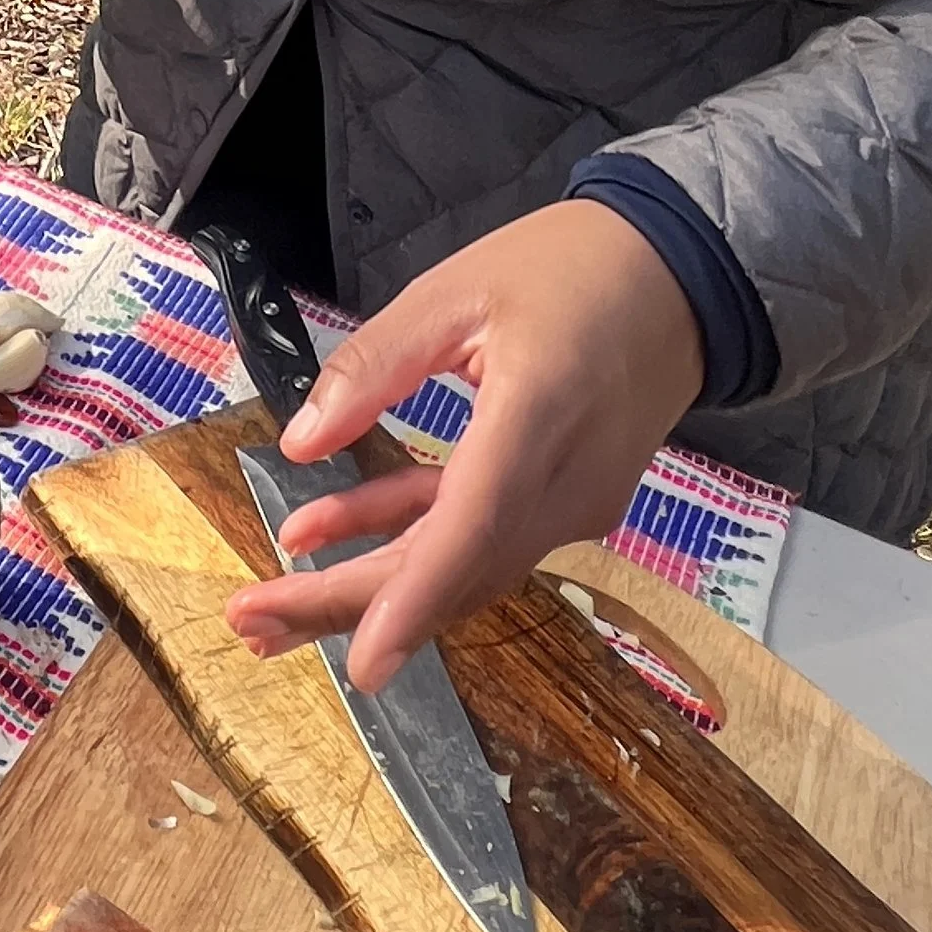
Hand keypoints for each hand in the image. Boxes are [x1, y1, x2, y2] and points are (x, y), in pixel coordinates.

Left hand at [223, 203, 707, 691]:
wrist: (679, 276)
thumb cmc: (568, 267)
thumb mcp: (454, 290)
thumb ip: (374, 365)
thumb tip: (298, 442)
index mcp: (542, 411)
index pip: (474, 524)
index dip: (415, 599)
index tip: (362, 664)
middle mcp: (568, 480)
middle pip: (454, 567)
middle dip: (351, 606)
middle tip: (252, 623)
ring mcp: (575, 501)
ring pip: (463, 565)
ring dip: (370, 585)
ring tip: (270, 602)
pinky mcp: (568, 500)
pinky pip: (480, 536)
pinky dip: (407, 539)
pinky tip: (325, 532)